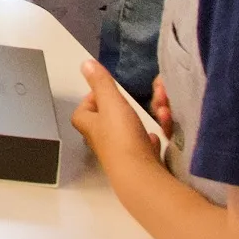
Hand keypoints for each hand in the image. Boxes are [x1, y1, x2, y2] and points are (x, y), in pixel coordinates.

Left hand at [70, 59, 162, 175]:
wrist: (140, 176)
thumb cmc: (122, 137)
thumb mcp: (112, 102)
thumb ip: (101, 83)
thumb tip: (85, 63)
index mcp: (92, 126)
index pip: (81, 112)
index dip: (90, 100)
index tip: (105, 91)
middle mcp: (102, 142)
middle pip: (104, 124)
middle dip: (118, 111)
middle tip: (130, 103)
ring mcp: (120, 156)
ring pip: (125, 136)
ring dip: (137, 125)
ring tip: (152, 116)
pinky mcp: (138, 165)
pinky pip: (143, 150)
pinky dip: (148, 142)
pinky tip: (156, 138)